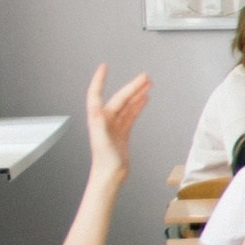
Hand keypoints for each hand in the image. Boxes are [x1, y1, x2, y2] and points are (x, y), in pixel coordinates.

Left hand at [84, 64, 151, 179]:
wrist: (110, 176)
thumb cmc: (105, 162)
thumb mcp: (102, 141)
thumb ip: (99, 124)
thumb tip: (96, 107)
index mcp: (98, 119)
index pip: (97, 95)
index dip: (100, 80)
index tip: (104, 68)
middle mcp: (105, 120)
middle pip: (119, 98)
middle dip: (131, 86)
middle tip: (144, 76)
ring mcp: (114, 125)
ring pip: (127, 105)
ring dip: (137, 94)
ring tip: (148, 83)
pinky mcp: (122, 132)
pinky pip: (131, 114)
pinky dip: (138, 106)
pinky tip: (144, 99)